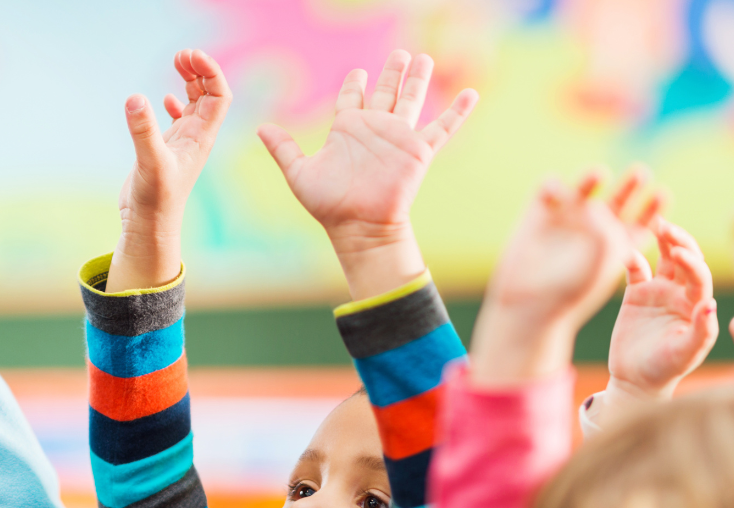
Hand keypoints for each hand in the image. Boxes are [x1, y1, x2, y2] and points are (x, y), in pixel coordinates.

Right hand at [107, 48, 231, 291]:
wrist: (149, 227)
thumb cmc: (155, 201)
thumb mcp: (150, 163)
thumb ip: (144, 131)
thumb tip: (135, 98)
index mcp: (201, 138)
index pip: (218, 96)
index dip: (210, 71)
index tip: (189, 56)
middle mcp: (196, 139)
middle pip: (209, 95)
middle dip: (200, 70)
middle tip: (181, 55)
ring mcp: (182, 144)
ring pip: (195, 105)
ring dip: (191, 82)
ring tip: (177, 63)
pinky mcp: (167, 150)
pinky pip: (180, 120)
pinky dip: (177, 103)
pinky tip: (167, 100)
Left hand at [259, 50, 477, 299]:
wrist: (359, 227)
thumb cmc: (329, 206)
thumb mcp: (299, 173)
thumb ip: (284, 149)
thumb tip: (260, 128)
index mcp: (348, 129)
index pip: (353, 97)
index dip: (355, 83)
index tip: (358, 73)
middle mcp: (375, 129)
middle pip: (386, 92)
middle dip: (392, 72)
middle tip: (399, 54)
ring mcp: (398, 138)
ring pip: (412, 100)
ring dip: (418, 80)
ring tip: (424, 58)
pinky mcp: (419, 151)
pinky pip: (444, 127)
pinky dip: (459, 111)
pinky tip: (473, 93)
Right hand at [469, 168, 660, 384]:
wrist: (527, 306)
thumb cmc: (570, 289)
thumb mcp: (602, 257)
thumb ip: (606, 226)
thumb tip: (591, 206)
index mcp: (617, 247)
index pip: (643, 222)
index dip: (654, 208)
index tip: (662, 197)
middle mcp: (594, 231)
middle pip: (620, 200)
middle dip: (631, 186)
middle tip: (641, 174)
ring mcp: (566, 221)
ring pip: (585, 189)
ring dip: (592, 178)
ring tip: (599, 175)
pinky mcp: (538, 215)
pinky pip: (548, 190)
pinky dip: (552, 186)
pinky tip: (556, 192)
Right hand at [606, 217, 717, 403]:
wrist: (636, 381)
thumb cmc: (666, 370)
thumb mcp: (686, 353)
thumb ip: (701, 330)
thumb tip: (711, 304)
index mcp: (697, 304)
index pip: (699, 275)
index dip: (691, 263)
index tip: (678, 254)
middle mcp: (681, 292)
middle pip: (685, 258)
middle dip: (678, 240)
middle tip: (666, 227)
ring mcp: (659, 291)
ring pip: (664, 257)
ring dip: (661, 239)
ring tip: (655, 223)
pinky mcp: (636, 294)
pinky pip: (635, 270)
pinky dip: (630, 258)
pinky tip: (625, 252)